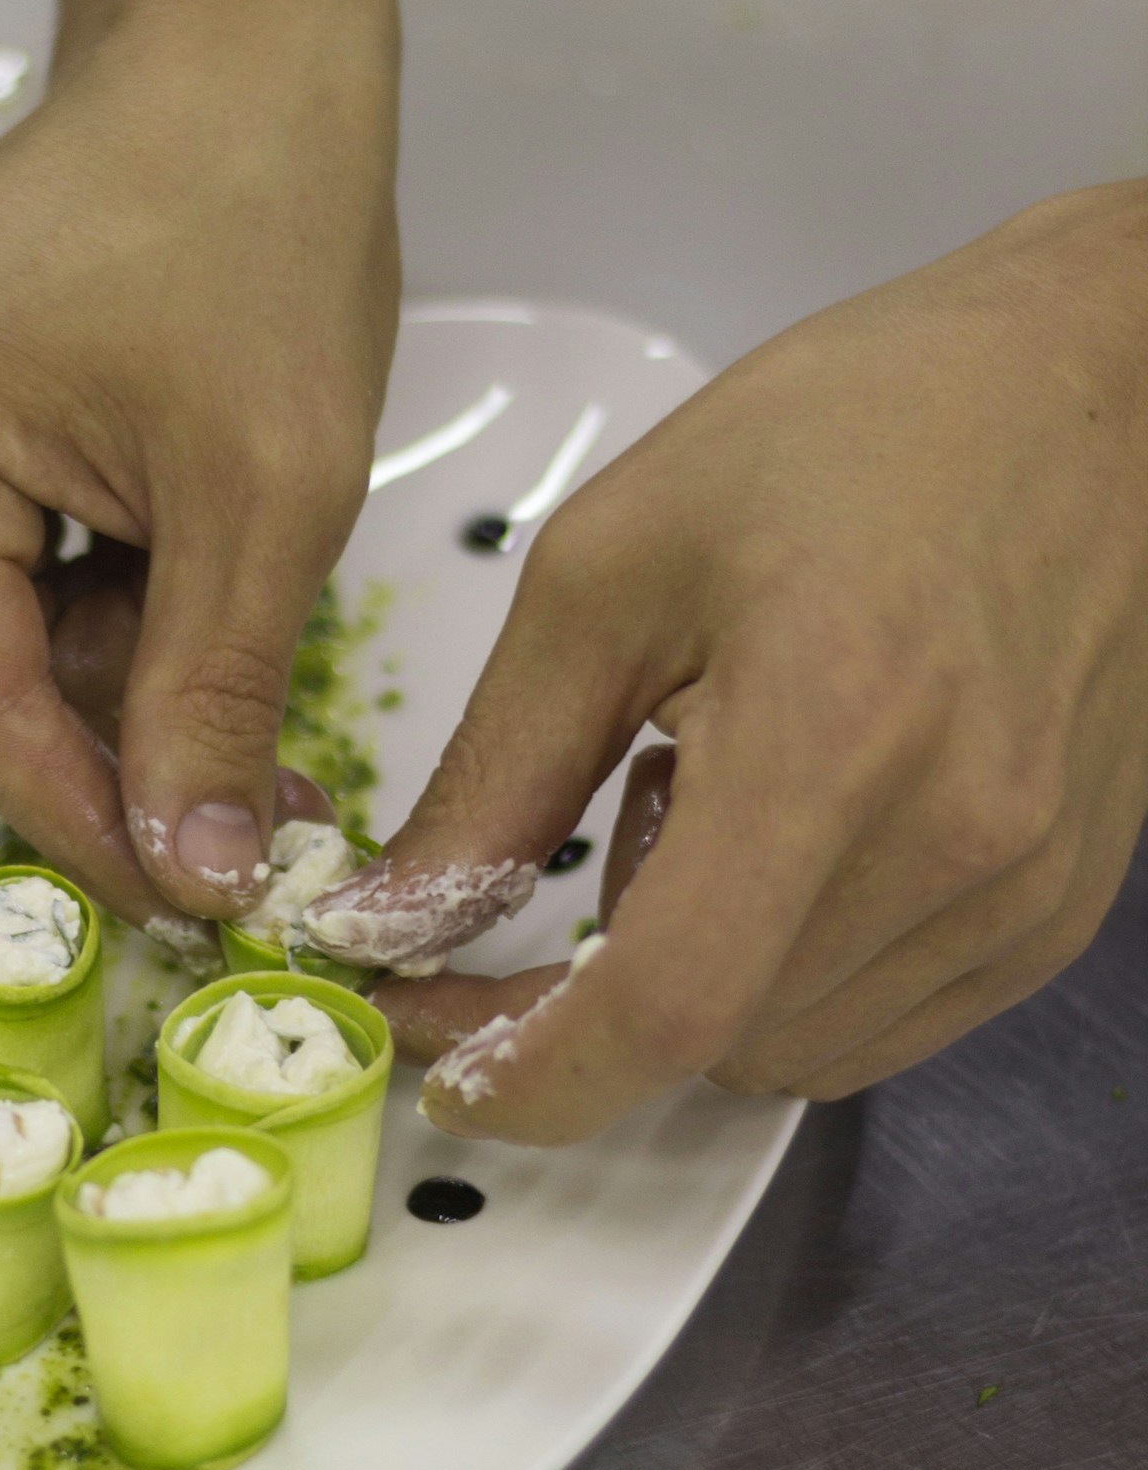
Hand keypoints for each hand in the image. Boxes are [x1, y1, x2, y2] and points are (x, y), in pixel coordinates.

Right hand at [0, 0, 398, 940]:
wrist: (229, 53)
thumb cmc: (260, 218)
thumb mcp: (268, 492)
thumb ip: (213, 704)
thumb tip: (197, 878)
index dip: (90, 829)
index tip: (203, 905)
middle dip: (107, 758)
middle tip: (257, 814)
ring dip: (102, 681)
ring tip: (233, 634)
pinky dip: (79, 614)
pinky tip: (170, 567)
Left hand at [305, 183, 1147, 1141]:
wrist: (1082, 391)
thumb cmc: (846, 437)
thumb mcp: (609, 570)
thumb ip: (495, 775)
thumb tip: (391, 924)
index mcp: (831, 733)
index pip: (670, 1008)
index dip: (536, 1079)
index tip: (448, 1072)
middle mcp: (956, 839)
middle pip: (717, 1044)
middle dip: (600, 995)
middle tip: (599, 828)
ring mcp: (1025, 888)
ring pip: (791, 1051)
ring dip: (706, 980)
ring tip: (726, 792)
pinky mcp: (1059, 909)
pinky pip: (879, 1026)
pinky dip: (791, 978)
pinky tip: (801, 831)